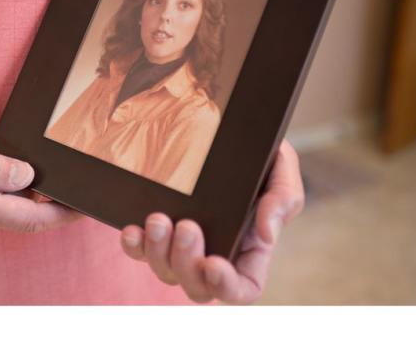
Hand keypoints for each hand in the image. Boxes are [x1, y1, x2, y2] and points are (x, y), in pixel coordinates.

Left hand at [119, 140, 303, 303]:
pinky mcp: (158, 227)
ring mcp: (182, 243)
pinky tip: (132, 229)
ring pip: (166, 271)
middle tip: (186, 226)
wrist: (226, 126)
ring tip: (158, 219)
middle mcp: (214, 252)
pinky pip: (140, 250)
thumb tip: (266, 235)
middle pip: (197, 286)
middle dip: (187, 263)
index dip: (226, 287)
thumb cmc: (259, 152)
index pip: (241, 288)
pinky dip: (134, 246)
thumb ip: (283, 199)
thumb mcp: (282, 168)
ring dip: (158, 253)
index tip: (213, 263)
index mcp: (249, 250)